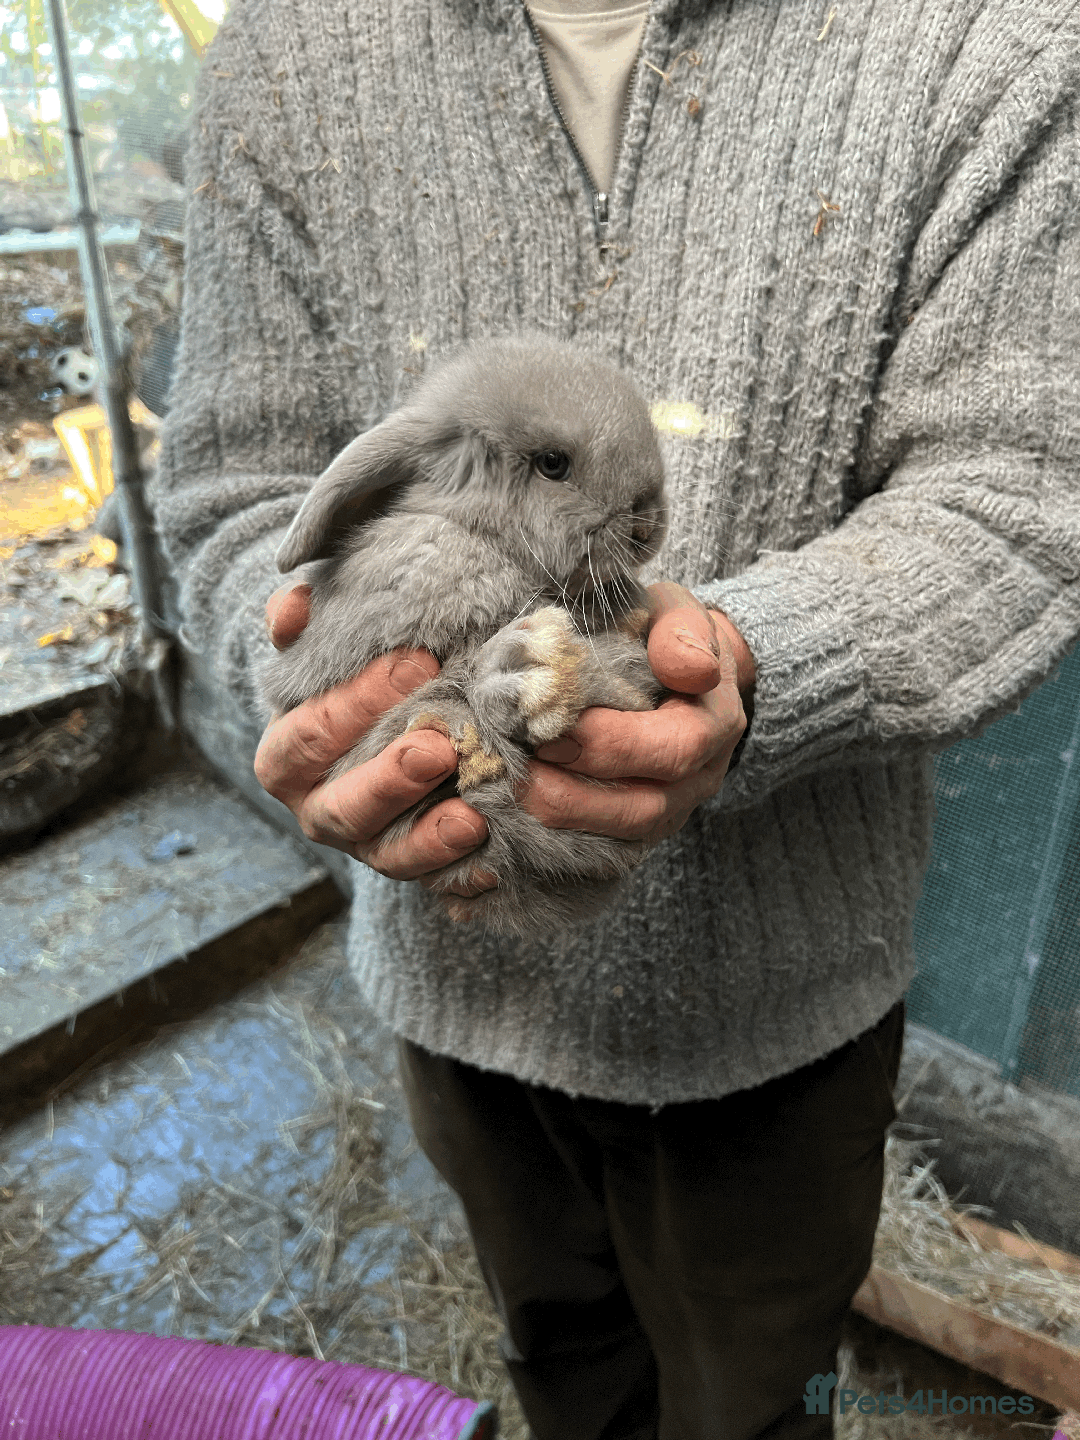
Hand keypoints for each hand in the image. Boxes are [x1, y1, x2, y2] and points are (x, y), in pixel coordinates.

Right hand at [255, 583, 488, 877]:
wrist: (388, 720)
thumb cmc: (354, 677)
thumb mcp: (323, 647)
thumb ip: (300, 622)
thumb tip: (299, 602)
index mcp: (287, 758)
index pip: (309, 736)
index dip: (357, 702)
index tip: (418, 663)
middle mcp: (319, 809)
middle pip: (342, 807)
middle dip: (389, 780)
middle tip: (438, 749)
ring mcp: (366, 845)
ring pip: (388, 856)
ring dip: (429, 840)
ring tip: (472, 818)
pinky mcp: (411, 867)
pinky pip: (434, 882)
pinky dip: (463, 874)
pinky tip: (494, 860)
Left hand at [495, 581, 752, 875]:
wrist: (683, 670)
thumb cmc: (668, 635)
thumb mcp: (679, 614)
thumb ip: (683, 633)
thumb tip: (691, 669)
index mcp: (716, 722)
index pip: (674, 747)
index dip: (612, 743)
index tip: (552, 723)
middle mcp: (701, 777)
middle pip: (646, 807)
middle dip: (575, 792)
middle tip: (519, 766)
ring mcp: (673, 808)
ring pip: (623, 836)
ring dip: (563, 817)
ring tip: (514, 788)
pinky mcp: (641, 826)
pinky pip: (606, 846)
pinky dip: (563, 833)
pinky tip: (522, 810)